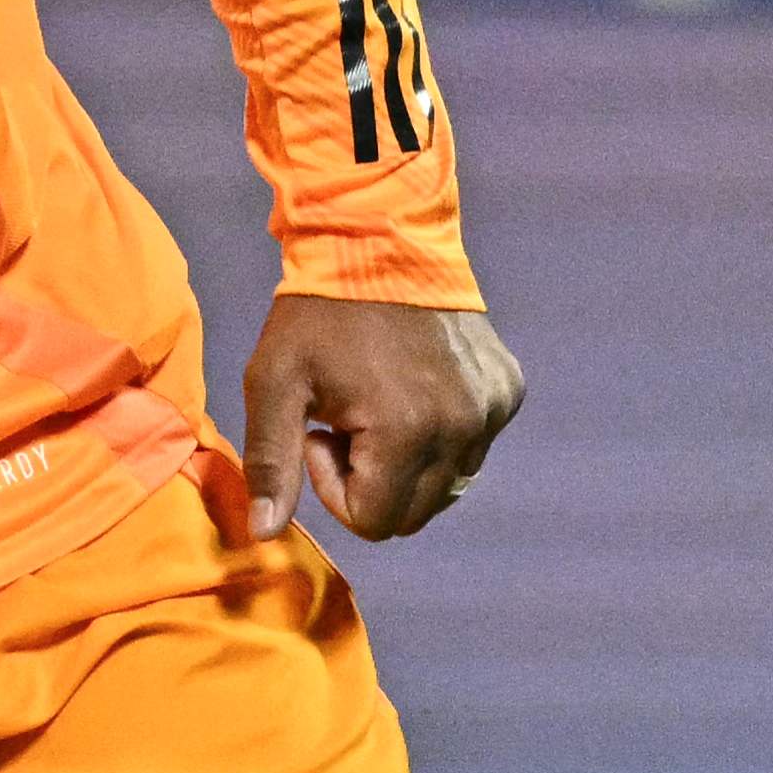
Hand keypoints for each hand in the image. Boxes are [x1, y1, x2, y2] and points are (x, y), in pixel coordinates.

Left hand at [238, 295, 523, 542]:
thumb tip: (264, 534)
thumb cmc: (316, 314)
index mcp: (407, 433)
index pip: (375, 522)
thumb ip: (271, 463)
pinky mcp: (508, 390)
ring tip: (377, 403)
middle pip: (415, 514)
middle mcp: (463, 428)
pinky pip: (473, 447)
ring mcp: (492, 409)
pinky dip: (440, 435)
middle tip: (346, 421)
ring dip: (406, 462)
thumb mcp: (275, 384)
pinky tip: (411, 386)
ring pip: (447, 486)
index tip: (321, 432)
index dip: (335, 488)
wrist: (379, 238)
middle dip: (372, 481)